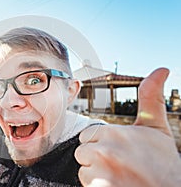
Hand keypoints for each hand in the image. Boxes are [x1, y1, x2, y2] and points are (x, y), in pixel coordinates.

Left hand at [75, 68, 180, 186]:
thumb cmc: (163, 162)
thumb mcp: (157, 128)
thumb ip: (151, 98)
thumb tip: (161, 70)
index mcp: (115, 132)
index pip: (87, 136)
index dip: (101, 144)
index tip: (119, 151)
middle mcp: (106, 151)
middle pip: (83, 153)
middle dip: (97, 159)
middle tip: (120, 166)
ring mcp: (102, 172)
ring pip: (83, 170)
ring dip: (97, 175)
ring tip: (119, 178)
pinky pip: (87, 185)